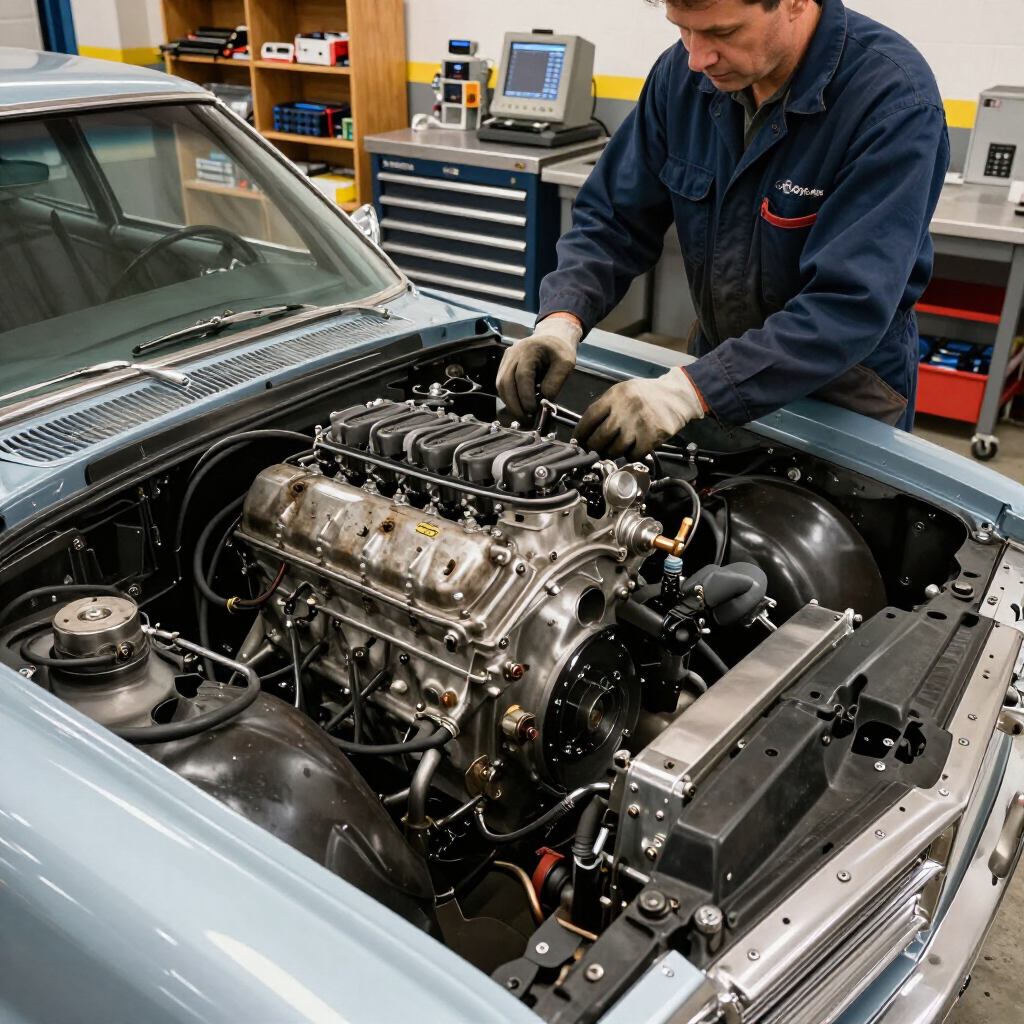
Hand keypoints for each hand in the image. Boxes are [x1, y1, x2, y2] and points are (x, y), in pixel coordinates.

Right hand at [496, 316, 581, 420]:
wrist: (552, 336)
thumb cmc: (560, 349)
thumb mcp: (566, 363)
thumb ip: (556, 380)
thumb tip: (545, 398)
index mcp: (529, 350)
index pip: (522, 376)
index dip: (525, 396)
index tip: (533, 410)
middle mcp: (513, 354)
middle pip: (506, 382)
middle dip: (514, 404)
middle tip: (525, 419)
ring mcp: (506, 359)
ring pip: (500, 385)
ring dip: (509, 403)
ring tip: (522, 416)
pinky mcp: (504, 365)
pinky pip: (502, 384)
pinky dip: (508, 397)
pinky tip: (518, 406)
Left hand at [576, 367, 704, 458]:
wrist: (677, 396)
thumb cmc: (647, 394)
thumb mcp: (624, 391)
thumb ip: (607, 406)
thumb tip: (589, 428)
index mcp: (615, 396)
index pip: (590, 417)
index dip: (581, 432)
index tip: (579, 440)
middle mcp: (624, 410)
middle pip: (600, 437)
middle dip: (594, 447)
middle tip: (595, 450)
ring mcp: (638, 425)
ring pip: (615, 449)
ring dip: (611, 453)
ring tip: (613, 450)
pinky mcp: (651, 437)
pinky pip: (633, 455)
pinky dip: (630, 456)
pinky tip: (632, 450)